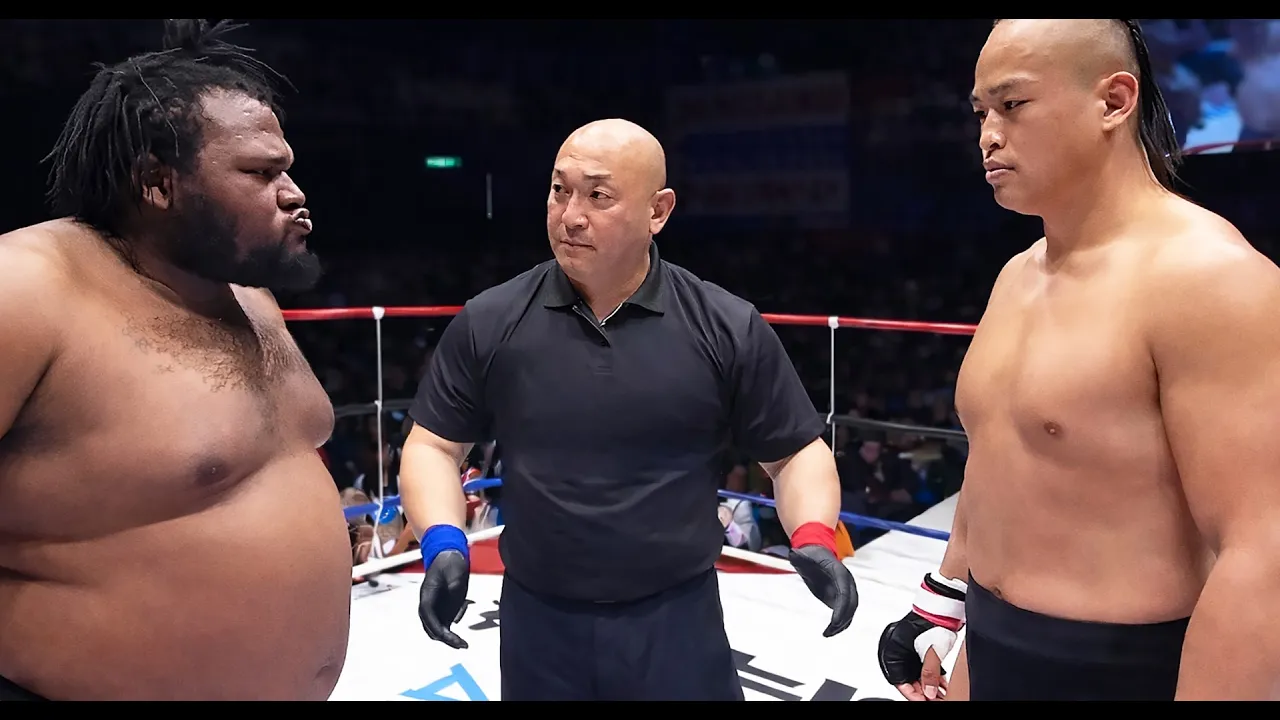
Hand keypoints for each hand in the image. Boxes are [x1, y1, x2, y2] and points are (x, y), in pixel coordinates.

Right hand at [418, 549, 470, 648]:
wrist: (450, 557)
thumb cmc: (450, 563)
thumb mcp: (455, 572)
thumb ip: (454, 584)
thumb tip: (456, 595)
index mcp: (427, 594)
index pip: (427, 613)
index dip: (435, 625)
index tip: (447, 634)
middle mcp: (429, 604)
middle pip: (430, 626)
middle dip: (443, 637)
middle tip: (459, 643)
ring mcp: (436, 608)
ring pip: (436, 630)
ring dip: (447, 639)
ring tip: (462, 645)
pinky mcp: (444, 610)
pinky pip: (444, 626)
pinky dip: (451, 635)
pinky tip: (461, 640)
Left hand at [788, 544, 857, 635]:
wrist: (817, 555)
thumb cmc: (809, 555)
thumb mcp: (802, 555)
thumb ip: (798, 556)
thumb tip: (793, 555)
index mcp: (839, 571)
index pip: (844, 590)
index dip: (841, 606)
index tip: (834, 621)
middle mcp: (846, 582)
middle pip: (851, 603)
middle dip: (843, 618)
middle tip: (830, 629)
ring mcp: (845, 590)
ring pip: (850, 610)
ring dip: (842, 624)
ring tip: (827, 634)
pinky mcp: (840, 597)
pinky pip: (844, 612)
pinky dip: (840, 624)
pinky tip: (829, 632)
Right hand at [877, 572, 965, 700]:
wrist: (944, 608)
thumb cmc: (931, 622)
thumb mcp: (931, 654)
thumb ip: (929, 675)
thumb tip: (929, 693)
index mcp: (892, 652)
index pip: (899, 682)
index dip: (913, 694)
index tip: (924, 701)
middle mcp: (899, 652)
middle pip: (908, 680)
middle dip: (923, 692)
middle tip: (934, 699)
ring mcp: (910, 650)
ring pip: (917, 676)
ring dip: (929, 686)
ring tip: (940, 695)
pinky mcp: (920, 649)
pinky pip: (923, 668)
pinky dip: (932, 677)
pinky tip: (942, 685)